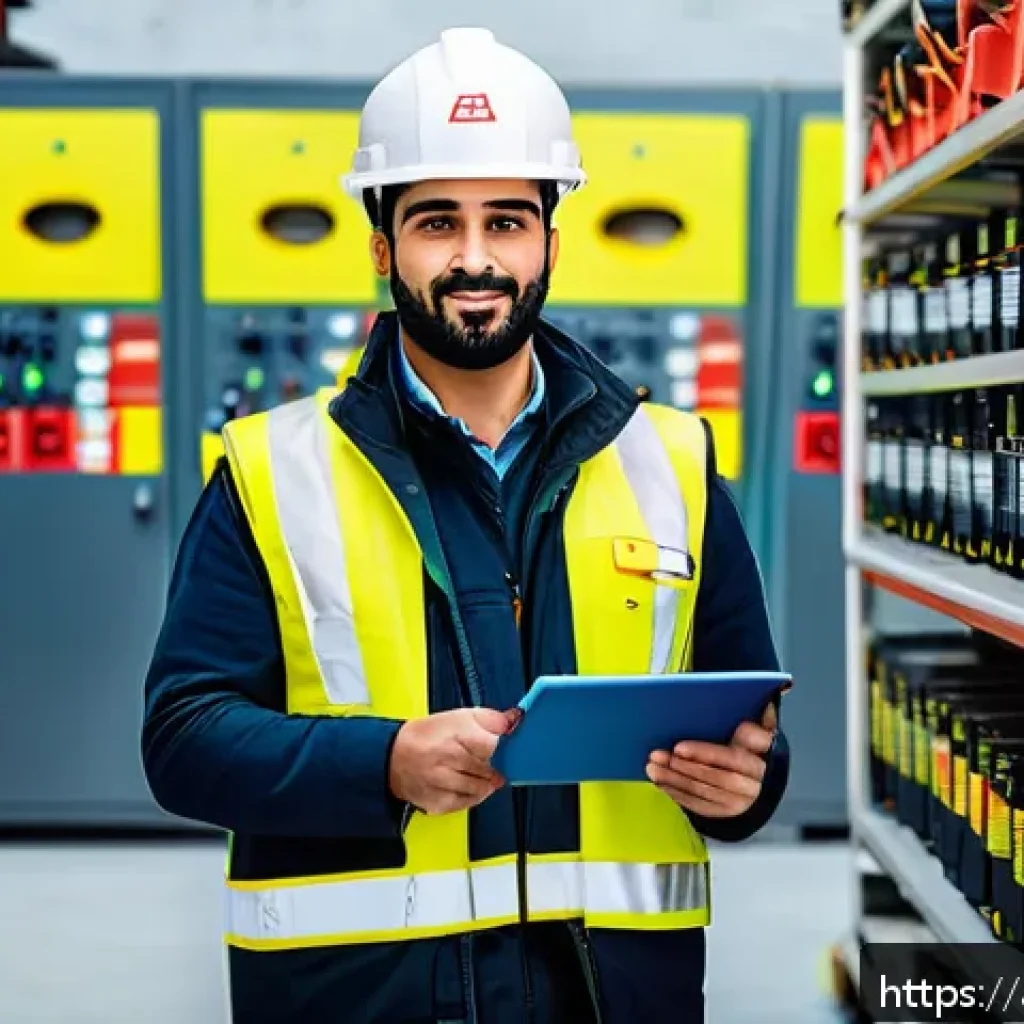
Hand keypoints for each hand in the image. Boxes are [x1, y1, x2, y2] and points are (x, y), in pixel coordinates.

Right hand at [389, 707, 516, 815]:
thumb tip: (514, 719)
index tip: (494, 744)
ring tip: (477, 773)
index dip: (496, 745)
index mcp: (452, 735)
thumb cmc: (427, 736)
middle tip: (483, 760)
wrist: (393, 758)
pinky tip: (468, 786)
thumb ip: (490, 718)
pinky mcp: (438, 803)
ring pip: (480, 788)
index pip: (491, 744)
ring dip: (484, 782)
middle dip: (490, 765)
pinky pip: (467, 803)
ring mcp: (441, 785)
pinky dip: (473, 796)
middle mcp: (446, 761)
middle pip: (487, 769)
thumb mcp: (458, 717)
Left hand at [645, 703, 777, 818]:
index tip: (678, 747)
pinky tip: (661, 782)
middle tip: (658, 755)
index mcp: (765, 754)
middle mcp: (756, 781)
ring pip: (705, 791)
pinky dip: (678, 793)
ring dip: (675, 780)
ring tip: (653, 767)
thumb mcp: (757, 730)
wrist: (759, 777)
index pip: (736, 755)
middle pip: (718, 776)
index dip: (706, 753)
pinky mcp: (727, 812)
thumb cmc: (750, 744)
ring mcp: (742, 800)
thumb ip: (755, 720)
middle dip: (684, 766)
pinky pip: (700, 805)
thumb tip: (766, 700)